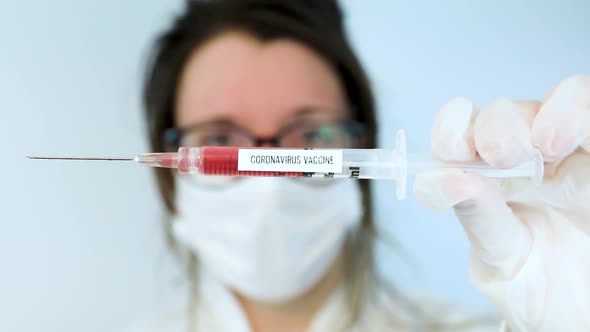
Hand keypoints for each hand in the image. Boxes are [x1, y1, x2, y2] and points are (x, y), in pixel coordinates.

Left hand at [414, 75, 589, 330]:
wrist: (580, 312)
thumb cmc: (537, 287)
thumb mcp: (501, 262)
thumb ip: (477, 221)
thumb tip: (442, 180)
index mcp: (485, 179)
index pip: (459, 133)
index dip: (450, 128)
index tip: (451, 148)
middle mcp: (526, 158)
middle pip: (505, 113)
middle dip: (496, 125)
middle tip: (500, 155)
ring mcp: (572, 153)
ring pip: (563, 100)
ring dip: (553, 111)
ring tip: (549, 144)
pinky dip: (584, 116)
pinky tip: (570, 142)